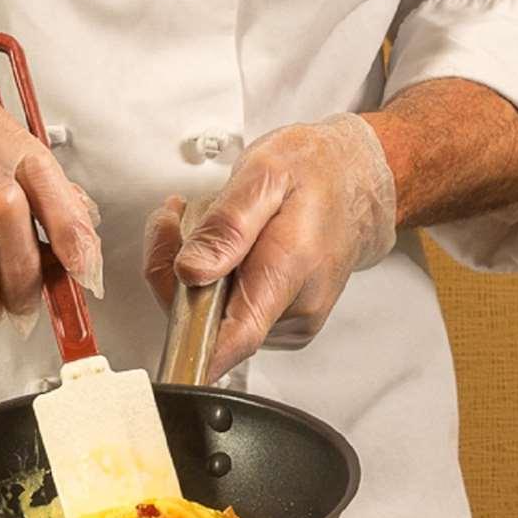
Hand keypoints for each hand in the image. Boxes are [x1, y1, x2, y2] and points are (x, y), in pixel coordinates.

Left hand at [148, 115, 398, 378]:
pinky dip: (212, 278)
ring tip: (210, 221)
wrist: (356, 182)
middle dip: (175, 269)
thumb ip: (228, 225)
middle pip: (206, 320)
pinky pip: (227, 311)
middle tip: (179, 215)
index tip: (161, 326)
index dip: (189, 346)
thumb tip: (192, 272)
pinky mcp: (281, 323)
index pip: (235, 339)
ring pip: (211, 315)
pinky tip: (225, 245)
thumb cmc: (316, 172)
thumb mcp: (266, 174)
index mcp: (291, 271)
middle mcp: (295, 309)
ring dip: (192, 270)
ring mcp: (290, 322)